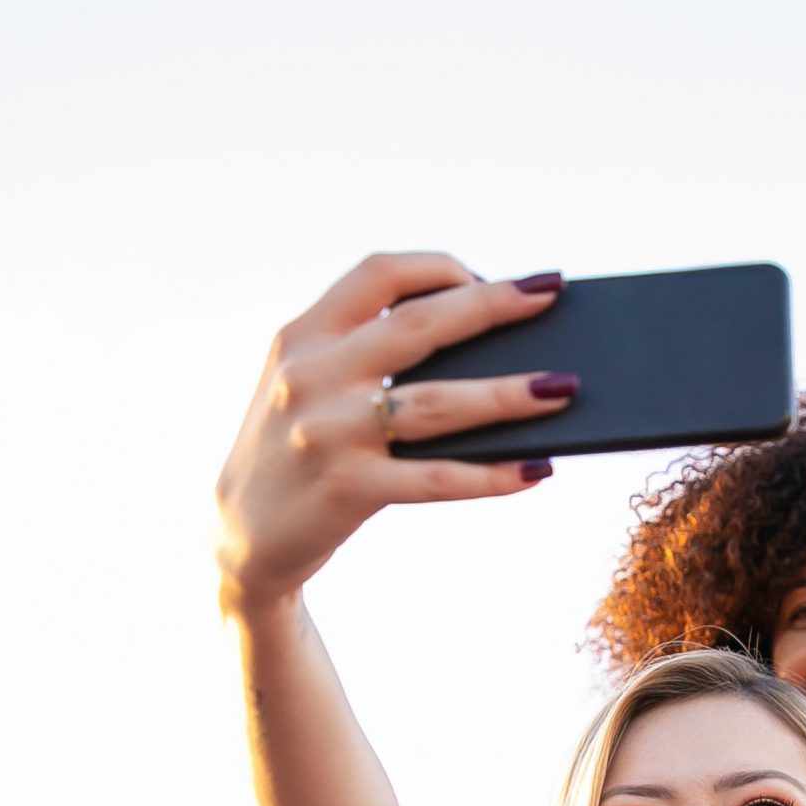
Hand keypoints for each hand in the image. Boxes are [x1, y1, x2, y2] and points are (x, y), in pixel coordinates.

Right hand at [212, 253, 574, 611]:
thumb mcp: (308, 382)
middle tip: (551, 296)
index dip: (443, 268)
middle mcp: (312, 374)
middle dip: (493, 306)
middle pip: (419, 326)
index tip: (495, 280)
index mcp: (303, 334)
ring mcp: (328, 433)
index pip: (380, 273)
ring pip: (438, 404)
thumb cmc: (298, 448)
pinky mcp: (348, 489)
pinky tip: (536, 470)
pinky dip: (493, 474)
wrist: (241, 537)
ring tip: (564, 387)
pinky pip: (438, 479)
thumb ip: (364, 353)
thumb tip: (484, 345)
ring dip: (509, 394)